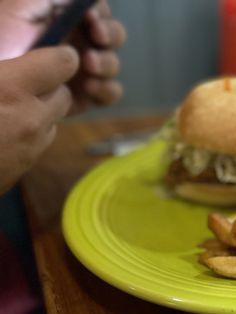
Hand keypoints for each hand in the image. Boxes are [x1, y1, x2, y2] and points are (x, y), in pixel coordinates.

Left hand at [0, 0, 125, 113]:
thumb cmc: (0, 40)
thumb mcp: (19, 9)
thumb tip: (82, 0)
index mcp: (66, 18)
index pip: (97, 10)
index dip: (99, 11)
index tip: (90, 17)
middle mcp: (79, 43)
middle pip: (114, 35)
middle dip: (110, 35)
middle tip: (97, 38)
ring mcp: (85, 71)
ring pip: (113, 64)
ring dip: (106, 62)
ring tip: (89, 65)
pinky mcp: (86, 97)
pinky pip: (111, 93)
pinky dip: (106, 89)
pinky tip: (90, 86)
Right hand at [0, 46, 78, 194]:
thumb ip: (0, 72)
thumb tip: (7, 68)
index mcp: (11, 88)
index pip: (63, 64)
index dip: (60, 57)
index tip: (55, 54)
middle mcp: (30, 119)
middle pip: (64, 96)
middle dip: (50, 86)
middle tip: (24, 82)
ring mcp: (29, 148)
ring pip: (53, 122)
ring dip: (40, 112)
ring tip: (8, 108)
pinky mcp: (22, 170)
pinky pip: (38, 146)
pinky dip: (28, 135)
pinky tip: (0, 133)